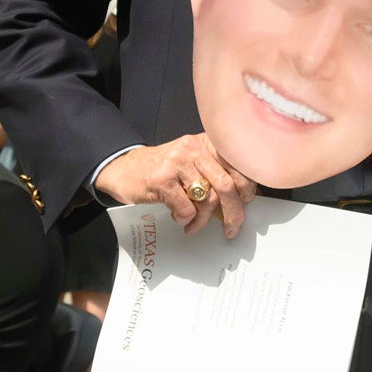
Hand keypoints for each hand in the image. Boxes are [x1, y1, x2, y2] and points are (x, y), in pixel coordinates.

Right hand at [95, 135, 257, 236]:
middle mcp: (193, 149)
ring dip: (204, 220)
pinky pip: (186, 208)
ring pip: (207, 199)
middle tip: (232, 228)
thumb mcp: (191, 163)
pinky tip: (179, 216)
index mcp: (206, 143)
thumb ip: (214, 173)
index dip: (247, 188)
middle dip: (234, 212)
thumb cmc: (162, 170)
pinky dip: (186, 218)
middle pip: (226, 184)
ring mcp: (176, 162)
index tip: (246, 203)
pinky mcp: (161, 179)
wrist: (123, 168)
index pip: (238, 165)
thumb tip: (242, 199)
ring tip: (195, 225)